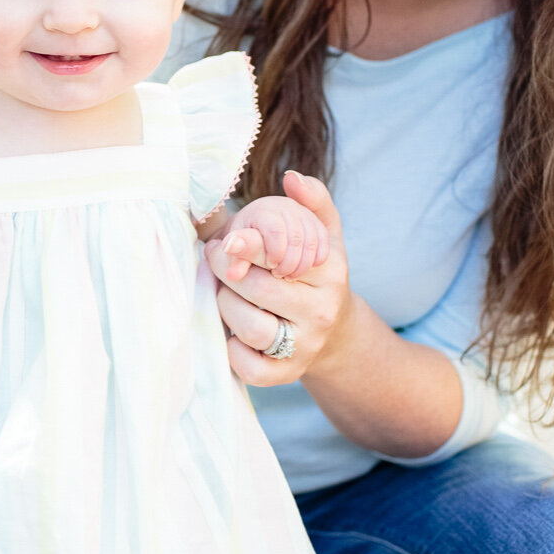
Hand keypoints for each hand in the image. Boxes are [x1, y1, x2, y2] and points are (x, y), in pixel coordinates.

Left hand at [211, 170, 348, 387]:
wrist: (336, 334)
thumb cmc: (316, 277)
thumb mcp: (324, 237)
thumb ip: (314, 203)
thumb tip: (292, 178)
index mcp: (330, 270)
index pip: (283, 254)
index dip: (247, 246)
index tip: (225, 241)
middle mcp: (322, 309)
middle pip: (257, 289)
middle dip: (226, 273)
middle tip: (218, 263)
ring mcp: (305, 345)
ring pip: (249, 327)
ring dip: (226, 308)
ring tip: (225, 295)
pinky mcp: (286, 376)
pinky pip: (246, 365)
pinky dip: (231, 348)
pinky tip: (232, 332)